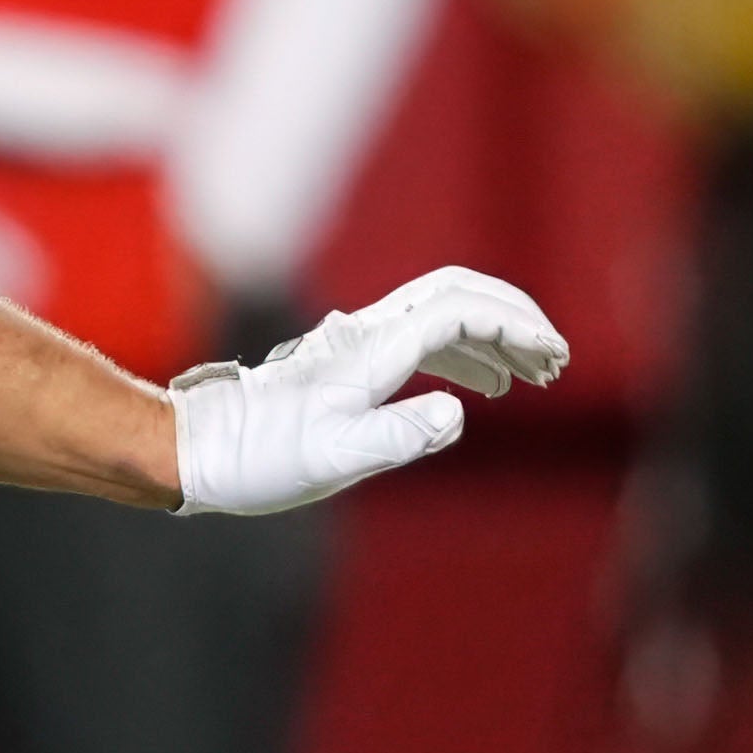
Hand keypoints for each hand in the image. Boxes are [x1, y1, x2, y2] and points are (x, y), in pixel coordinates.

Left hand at [170, 267, 568, 517]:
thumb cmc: (259, 459)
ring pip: (442, 314)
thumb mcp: (334, 457)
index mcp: (372, 350)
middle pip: (457, 293)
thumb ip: (398, 435)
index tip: (553, 358)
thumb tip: (455, 415)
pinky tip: (484, 386)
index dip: (515, 326)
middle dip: (513, 316)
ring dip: (494, 336)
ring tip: (535, 376)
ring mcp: (358, 346)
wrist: (197, 452)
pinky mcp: (350, 364)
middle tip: (556, 361)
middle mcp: (366, 336)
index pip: (460, 310)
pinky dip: (464, 352)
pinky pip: (421, 338)